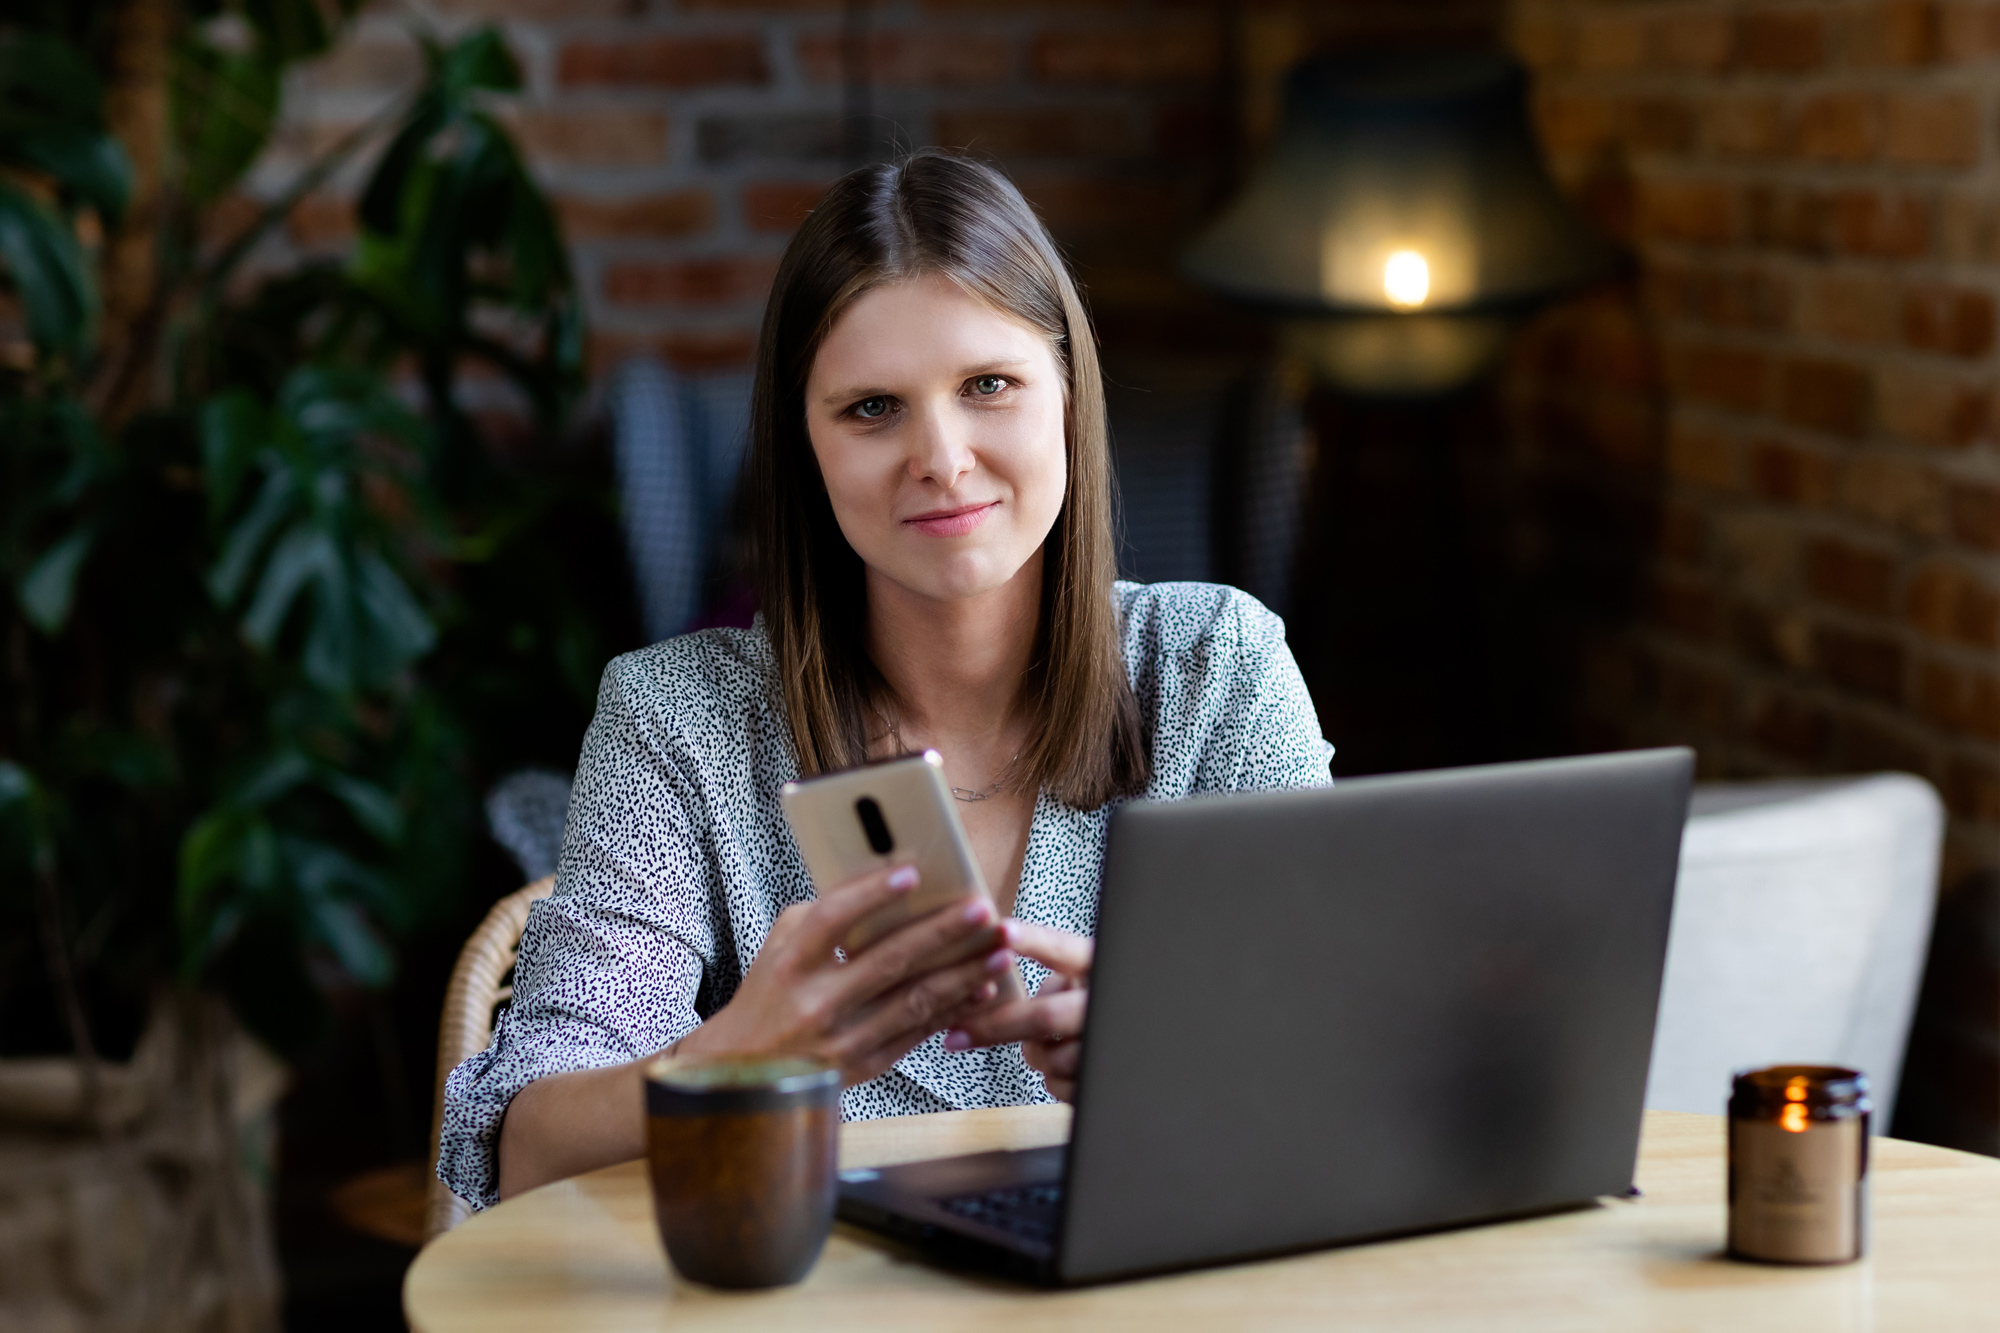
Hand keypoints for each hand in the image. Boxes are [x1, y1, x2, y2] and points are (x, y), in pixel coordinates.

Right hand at [673, 864, 1011, 1085]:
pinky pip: (917, 1033)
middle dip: (942, 933)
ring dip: (963, 974)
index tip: (912, 873)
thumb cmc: (770, 996)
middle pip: (888, 960)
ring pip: (914, 1000)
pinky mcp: (863, 1065)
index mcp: (790, 965)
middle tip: (982, 909)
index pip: (832, 921)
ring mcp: (842, 1039)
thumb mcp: (780, 948)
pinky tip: (980, 988)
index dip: (871, 895)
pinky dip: (952, 1009)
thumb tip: (880, 888)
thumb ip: (822, 918)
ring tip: (998, 949)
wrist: (746, 1073)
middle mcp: (815, 1002)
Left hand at [942, 919, 1090, 1101]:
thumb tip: (1009, 993)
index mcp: (1098, 969)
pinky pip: (1059, 1085)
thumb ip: (1056, 980)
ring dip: (1036, 1055)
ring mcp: (1108, 1045)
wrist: (1133, 1052)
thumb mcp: (1087, 982)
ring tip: (1052, 1044)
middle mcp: (1105, 1004)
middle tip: (958, 1035)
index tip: (1002, 931)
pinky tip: (1068, 1065)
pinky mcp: (1102, 1080)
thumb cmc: (1098, 1010)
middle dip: (996, 1027)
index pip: (1064, 949)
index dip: (1034, 940)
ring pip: (1051, 1057)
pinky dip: (1054, 1079)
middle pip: (1046, 1016)